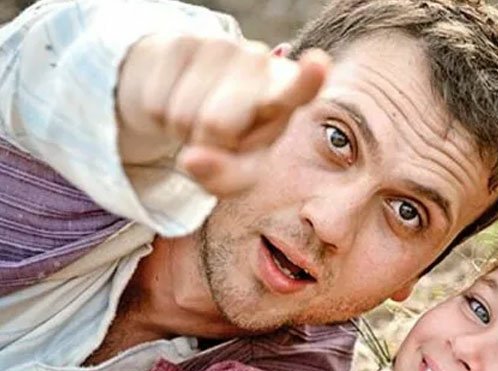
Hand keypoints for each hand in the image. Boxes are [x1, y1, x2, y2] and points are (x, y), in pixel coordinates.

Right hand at [117, 34, 330, 195]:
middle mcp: (261, 63)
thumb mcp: (237, 170)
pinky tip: (178, 99)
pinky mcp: (181, 42)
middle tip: (219, 136)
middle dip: (208, 143)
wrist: (187, 94)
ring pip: (183, 115)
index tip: (317, 65)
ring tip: (199, 116)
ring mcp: (222, 46)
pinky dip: (161, 116)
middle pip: (217, 125)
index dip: (307, 79)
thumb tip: (192, 160)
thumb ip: (226, 179)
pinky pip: (158, 103)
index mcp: (286, 96)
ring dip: (184, 130)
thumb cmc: (229, 139)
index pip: (301, 88)